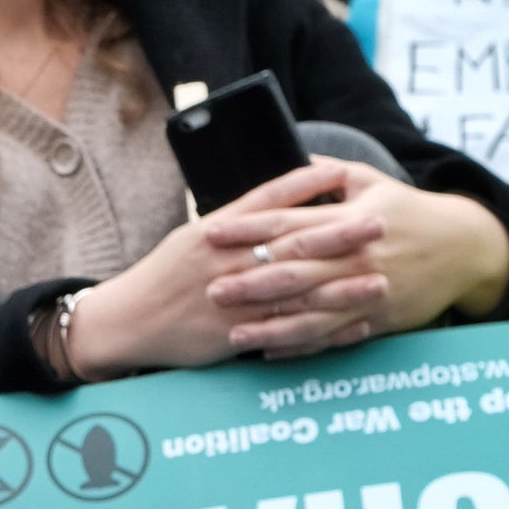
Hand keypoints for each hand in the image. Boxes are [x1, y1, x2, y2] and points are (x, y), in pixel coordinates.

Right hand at [68, 162, 377, 373]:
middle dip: (338, 233)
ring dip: (342, 286)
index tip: (344, 174)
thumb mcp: (191, 239)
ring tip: (381, 278)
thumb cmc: (163, 276)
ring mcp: (233, 299)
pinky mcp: (236, 333)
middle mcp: (228, 262)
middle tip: (379, 222)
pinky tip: (355, 324)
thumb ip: (232, 223)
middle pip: (292, 243)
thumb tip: (273, 205)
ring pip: (297, 292)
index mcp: (217, 232)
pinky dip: (324, 329)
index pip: (269, 202)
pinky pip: (288, 332)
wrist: (127, 319)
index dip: (307, 187)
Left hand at [199, 158, 508, 345]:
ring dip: (271, 325)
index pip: (288, 223)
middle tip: (210, 289)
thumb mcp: (372, 180)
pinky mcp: (378, 318)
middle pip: (294, 271)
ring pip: (311, 312)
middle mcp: (354, 257)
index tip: (211, 232)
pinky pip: (334, 336)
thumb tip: (289, 158)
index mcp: (347, 219)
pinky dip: (302, 346)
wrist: (464, 246)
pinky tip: (271, 351)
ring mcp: (366, 291)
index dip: (247, 228)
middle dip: (249, 281)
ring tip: (234, 334)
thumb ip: (327, 173)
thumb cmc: (409, 210)